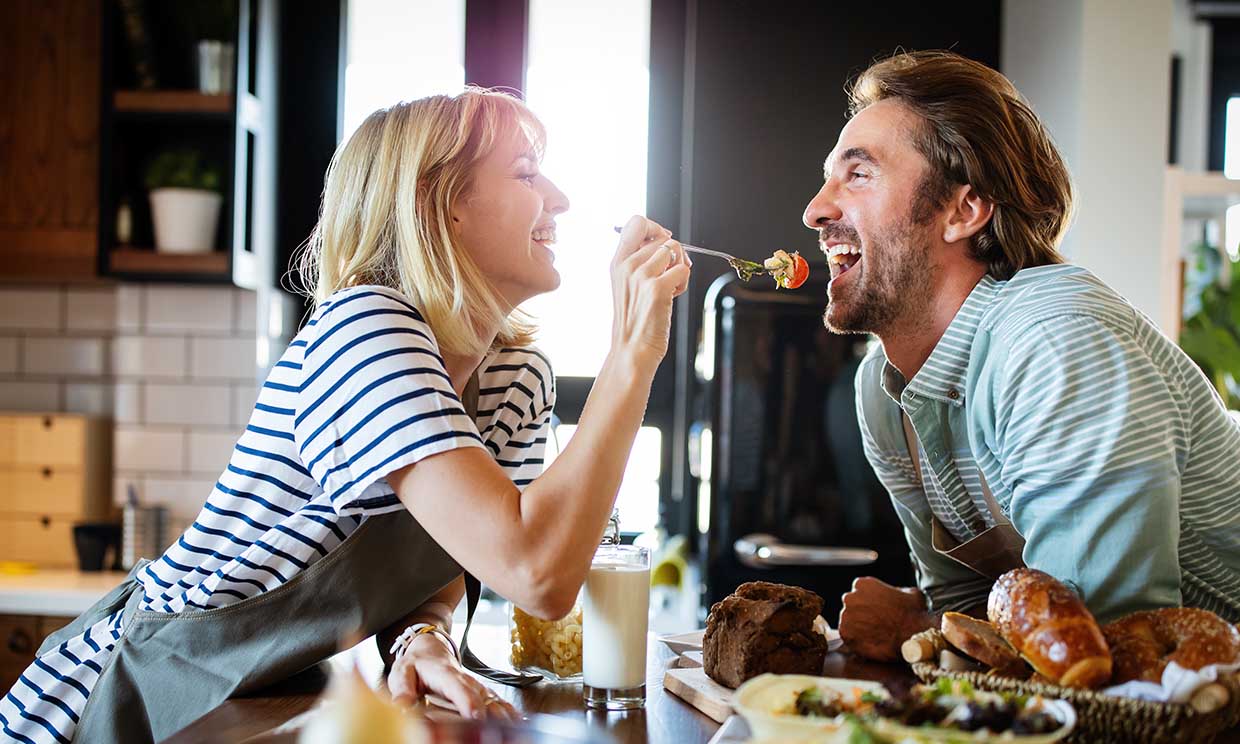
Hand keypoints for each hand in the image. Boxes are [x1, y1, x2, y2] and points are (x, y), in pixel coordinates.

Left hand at [388, 632, 518, 720]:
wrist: (430, 651)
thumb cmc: (416, 665)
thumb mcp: (402, 672)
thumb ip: (402, 688)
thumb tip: (403, 704)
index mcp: (446, 674)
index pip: (459, 687)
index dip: (468, 701)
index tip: (475, 715)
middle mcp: (466, 680)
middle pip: (483, 696)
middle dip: (491, 714)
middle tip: (496, 732)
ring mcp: (476, 686)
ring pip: (494, 700)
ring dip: (504, 715)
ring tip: (513, 731)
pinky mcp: (482, 693)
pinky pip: (499, 702)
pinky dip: (509, 712)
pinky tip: (517, 723)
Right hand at [610, 215, 691, 370]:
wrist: (632, 350)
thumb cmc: (634, 320)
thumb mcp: (627, 285)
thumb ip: (640, 261)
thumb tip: (666, 241)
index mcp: (617, 262)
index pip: (636, 222)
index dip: (655, 227)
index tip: (662, 243)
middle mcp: (627, 265)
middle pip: (663, 237)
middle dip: (674, 254)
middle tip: (670, 274)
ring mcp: (641, 275)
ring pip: (675, 250)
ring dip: (680, 267)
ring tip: (671, 287)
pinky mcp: (657, 288)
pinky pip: (684, 269)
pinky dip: (684, 282)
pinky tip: (673, 296)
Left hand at [838, 576, 934, 661]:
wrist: (915, 638)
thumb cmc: (915, 615)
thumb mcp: (910, 592)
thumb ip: (895, 590)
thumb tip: (895, 593)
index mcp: (863, 584)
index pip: (859, 590)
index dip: (869, 599)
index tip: (877, 607)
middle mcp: (851, 598)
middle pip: (852, 604)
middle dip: (861, 612)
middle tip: (876, 621)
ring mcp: (846, 617)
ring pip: (849, 620)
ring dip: (859, 626)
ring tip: (876, 633)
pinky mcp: (846, 636)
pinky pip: (848, 636)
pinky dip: (857, 639)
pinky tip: (872, 641)